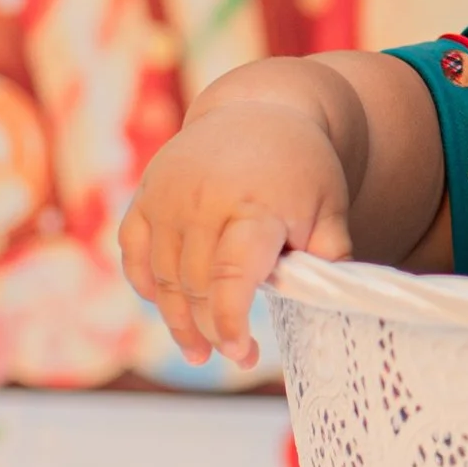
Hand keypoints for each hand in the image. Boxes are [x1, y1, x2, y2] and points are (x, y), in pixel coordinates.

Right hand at [119, 100, 355, 369]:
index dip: (230, 322)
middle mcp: (205, 199)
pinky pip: (134, 253)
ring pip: (161, 277)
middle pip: (195, 284)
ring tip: (198, 350)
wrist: (261, 109)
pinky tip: (168, 307)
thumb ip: (330, 256)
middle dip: (209, 330)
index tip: (241, 353)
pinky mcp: (146, 195)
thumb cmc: (302, 170)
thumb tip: (333, 302)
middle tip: (231, 356)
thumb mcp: (330, 209)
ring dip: (177, 320)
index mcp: (256, 204)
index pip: (232, 275)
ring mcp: (168, 196)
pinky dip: (147, 285)